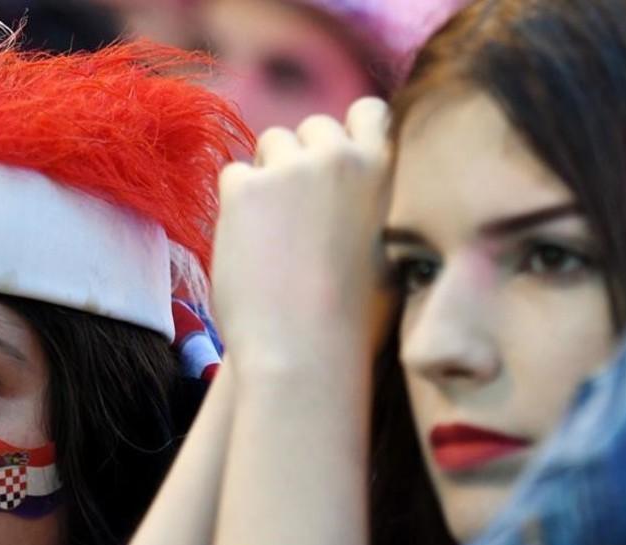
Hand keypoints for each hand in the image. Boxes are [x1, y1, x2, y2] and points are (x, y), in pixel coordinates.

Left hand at [212, 97, 393, 369]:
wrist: (304, 352)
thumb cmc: (354, 321)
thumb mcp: (391, 253)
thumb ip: (379, 204)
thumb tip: (366, 188)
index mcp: (385, 169)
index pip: (368, 111)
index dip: (346, 133)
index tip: (332, 166)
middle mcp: (339, 157)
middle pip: (313, 127)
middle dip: (301, 157)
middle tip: (296, 212)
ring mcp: (290, 169)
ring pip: (269, 143)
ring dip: (267, 175)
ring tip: (273, 231)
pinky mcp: (245, 189)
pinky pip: (234, 175)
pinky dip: (236, 204)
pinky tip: (249, 246)